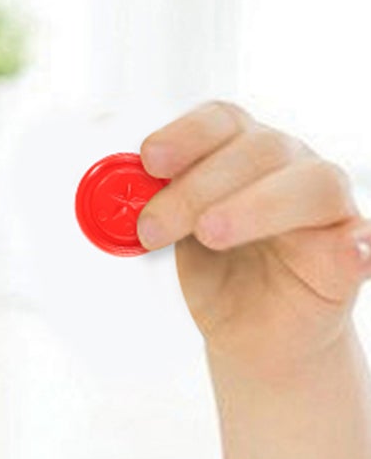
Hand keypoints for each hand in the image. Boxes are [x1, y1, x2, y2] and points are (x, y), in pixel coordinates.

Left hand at [138, 101, 369, 371]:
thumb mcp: (175, 246)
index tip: (148, 160)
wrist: (253, 336)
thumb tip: (113, 201)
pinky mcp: (351, 254)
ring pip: (312, 184)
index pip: (221, 122)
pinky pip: (362, 242)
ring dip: (257, 206)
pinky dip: (357, 246)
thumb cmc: (220, 278)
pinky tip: (349, 252)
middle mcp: (289, 168)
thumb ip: (152, 215)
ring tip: (212, 233)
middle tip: (154, 227)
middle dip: (198, 187)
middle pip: (259, 150)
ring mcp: (326, 208)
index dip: (185, 135)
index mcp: (242, 156)